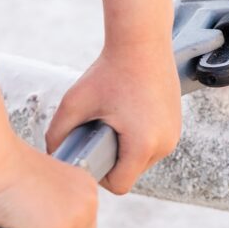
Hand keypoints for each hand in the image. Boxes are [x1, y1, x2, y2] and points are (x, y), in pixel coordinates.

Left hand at [45, 42, 181, 194]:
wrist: (142, 42)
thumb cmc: (108, 71)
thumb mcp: (74, 103)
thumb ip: (57, 134)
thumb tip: (51, 156)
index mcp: (142, 144)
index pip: (119, 185)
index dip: (100, 174)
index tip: (90, 150)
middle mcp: (165, 142)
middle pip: (132, 173)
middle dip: (114, 160)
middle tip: (99, 132)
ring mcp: (174, 132)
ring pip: (144, 159)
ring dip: (128, 150)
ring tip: (114, 124)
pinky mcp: (177, 122)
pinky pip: (154, 143)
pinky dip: (140, 137)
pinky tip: (127, 118)